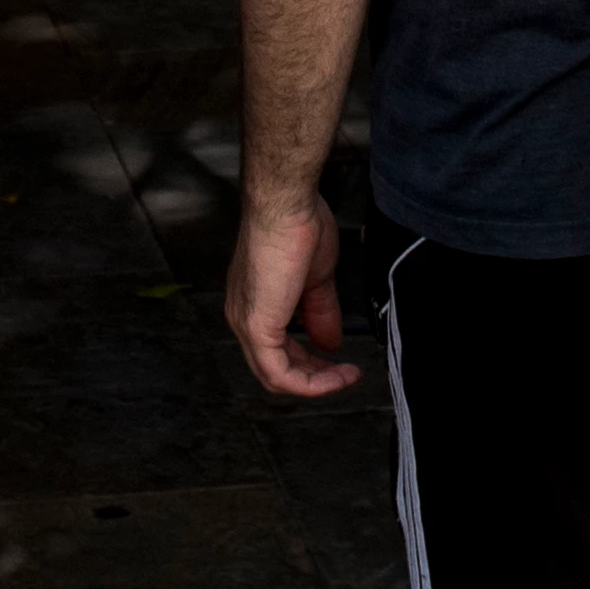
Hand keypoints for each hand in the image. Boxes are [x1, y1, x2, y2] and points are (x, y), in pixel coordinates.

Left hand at [224, 191, 354, 396]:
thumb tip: (330, 342)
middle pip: (274, 367)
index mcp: (255, 301)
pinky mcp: (256, 327)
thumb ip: (320, 312)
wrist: (286, 205)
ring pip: (275, 376)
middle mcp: (243, 314)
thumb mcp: (316, 278)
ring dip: (314, 383)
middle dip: (313, 377)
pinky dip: (309, 383)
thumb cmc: (296, 224)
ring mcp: (246, 323)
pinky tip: (335, 376)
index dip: (309, 362)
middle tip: (343, 375)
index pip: (276, 348)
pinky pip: (279, 373)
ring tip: (345, 377)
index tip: (338, 361)